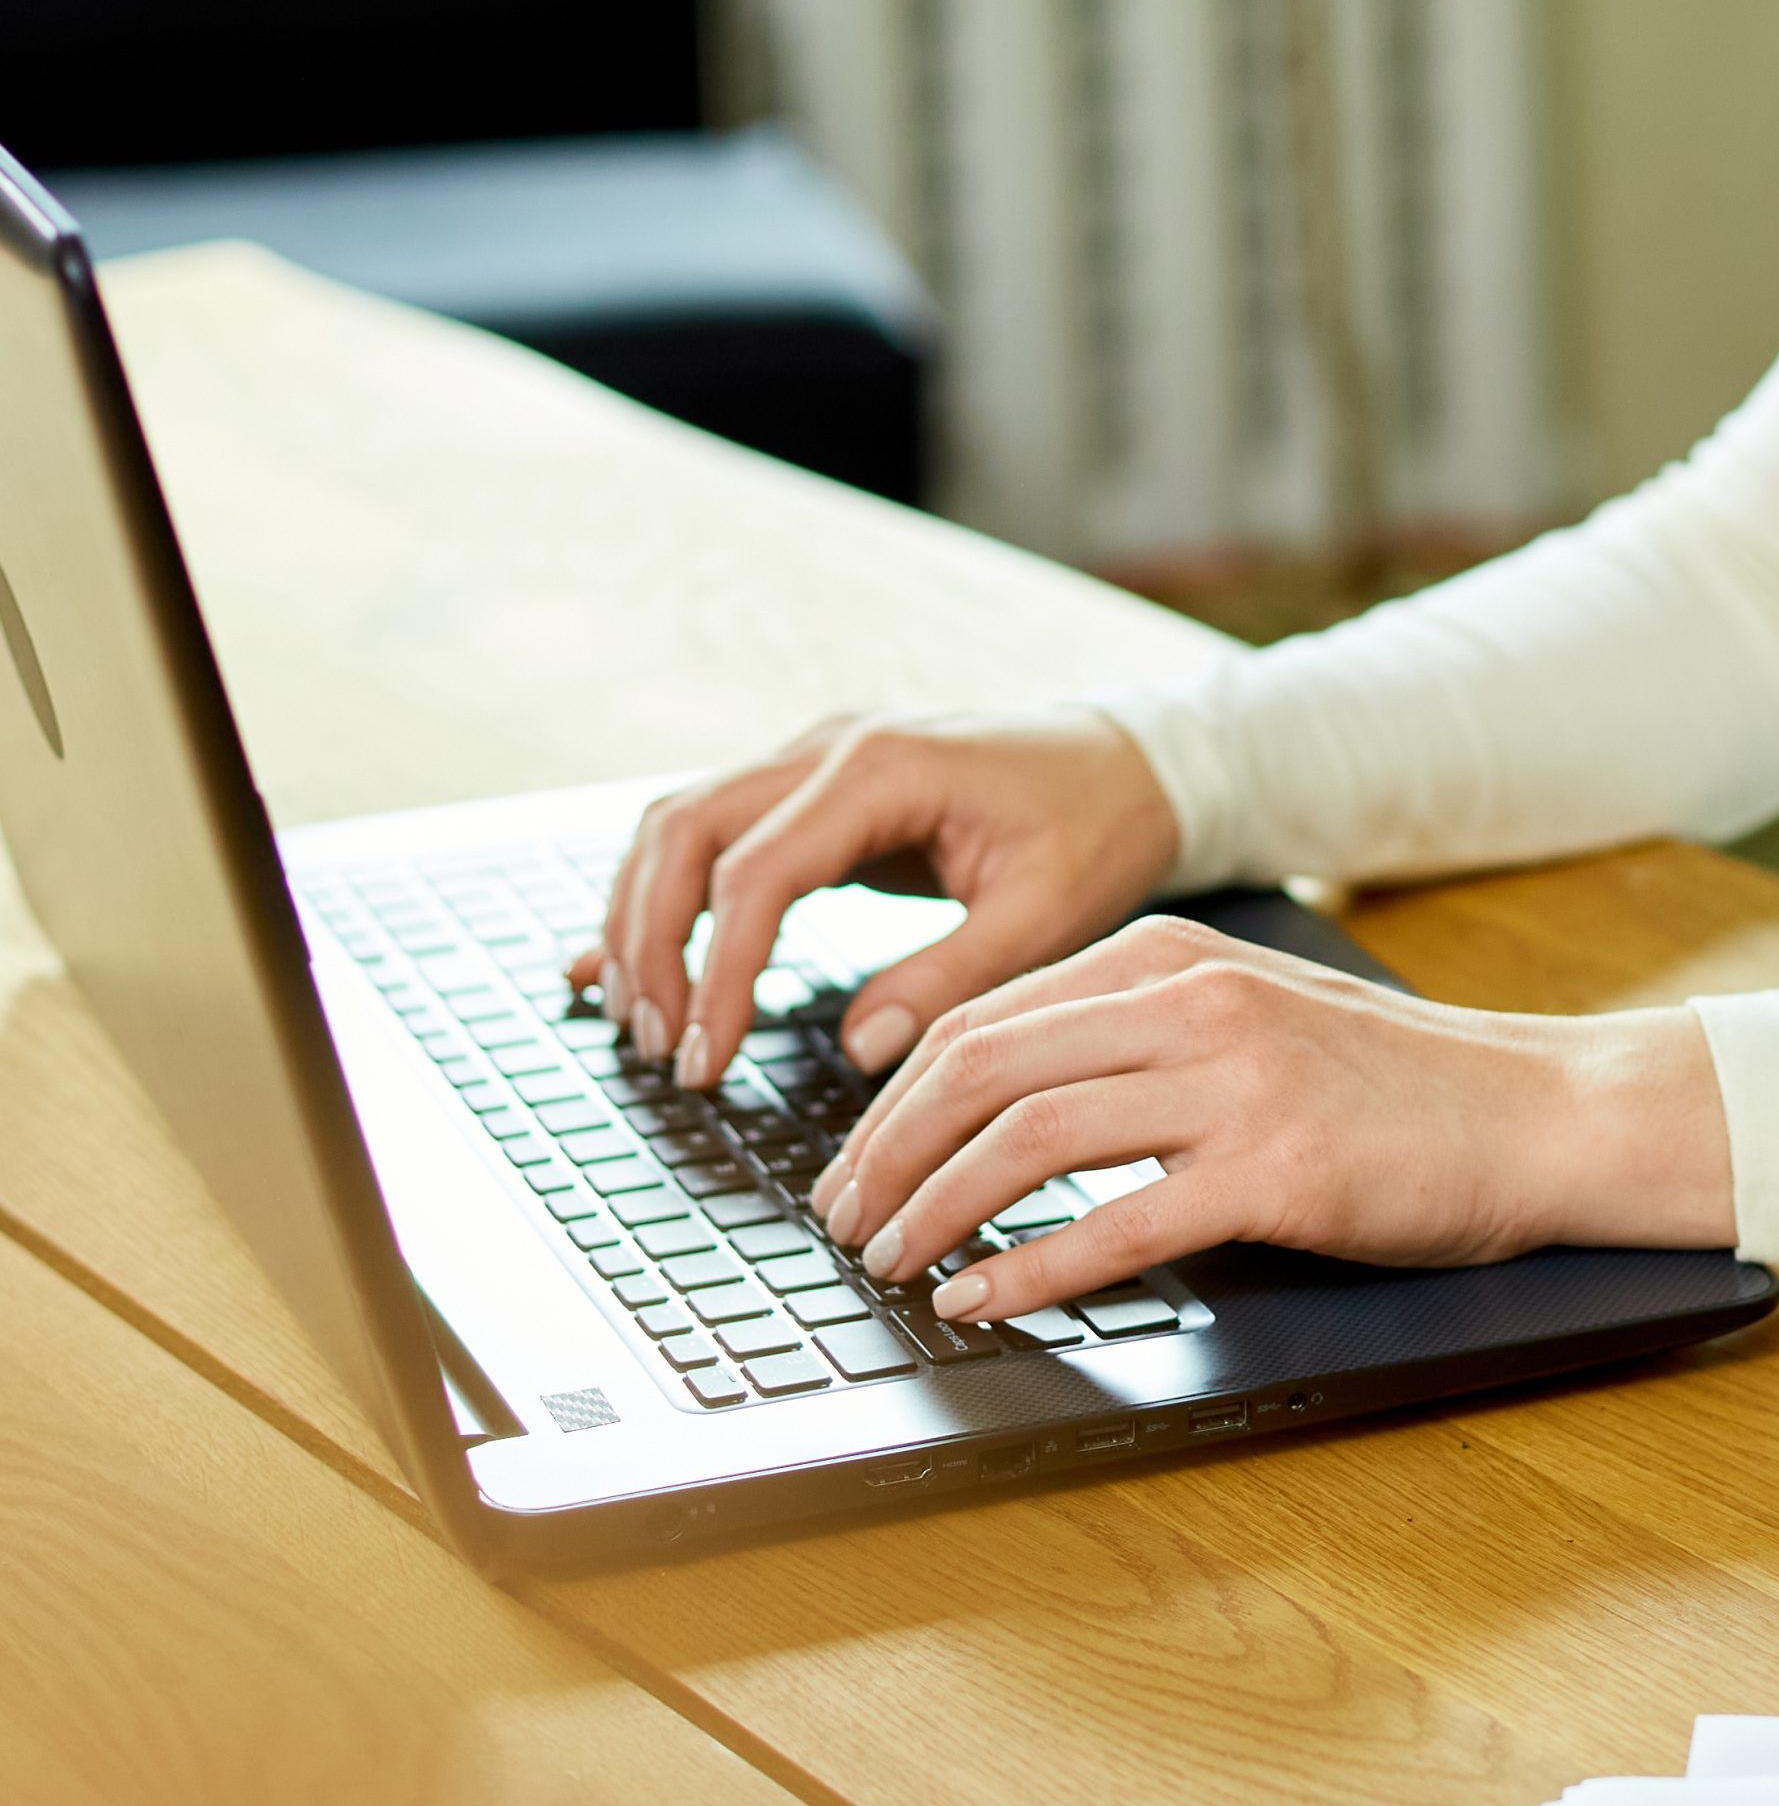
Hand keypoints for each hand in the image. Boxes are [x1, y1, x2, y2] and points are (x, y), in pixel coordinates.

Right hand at [569, 708, 1179, 1089]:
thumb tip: (862, 1050)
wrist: (1130, 763)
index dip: (718, 973)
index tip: (705, 1058)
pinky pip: (711, 837)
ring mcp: (811, 760)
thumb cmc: (1098, 828)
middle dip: (651, 943)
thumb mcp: (1047, 915)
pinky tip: (622, 963)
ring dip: (642, 919)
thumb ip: (952, 978)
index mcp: (882, 768)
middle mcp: (827, 747)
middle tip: (655, 1045)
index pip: (755, 872)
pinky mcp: (813, 790)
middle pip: (683, 833)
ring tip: (638, 1020)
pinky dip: (663, 898)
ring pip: (679, 827)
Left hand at [808, 914, 1736, 1320]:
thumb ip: (1138, 1041)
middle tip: (842, 1221)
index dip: (894, 1098)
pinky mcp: (1277, 1170)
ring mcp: (1236, 1083)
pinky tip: (982, 1301)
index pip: (985, 1017)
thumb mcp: (1253, 1021)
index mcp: (1170, 959)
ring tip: (892, 1263)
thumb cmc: (1400, 1090)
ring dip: (936, 1208)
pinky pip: (1115, 1221)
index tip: (855, 1164)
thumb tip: (1006, 1109)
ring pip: (1027, 1136)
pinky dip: (1027, 1268)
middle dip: (885, 1152)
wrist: (1542, 1113)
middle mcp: (1193, 1003)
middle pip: (980, 1067)